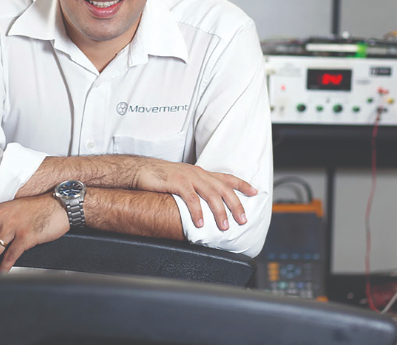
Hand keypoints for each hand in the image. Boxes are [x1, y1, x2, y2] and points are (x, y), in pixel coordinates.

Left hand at [0, 194, 69, 273]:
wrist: (61, 204)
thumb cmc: (41, 206)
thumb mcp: (18, 207)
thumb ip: (5, 216)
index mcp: (0, 209)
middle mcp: (3, 217)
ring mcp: (14, 227)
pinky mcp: (25, 237)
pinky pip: (11, 256)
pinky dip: (5, 267)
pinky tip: (2, 273)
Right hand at [133, 161, 257, 230]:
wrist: (141, 170)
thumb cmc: (160, 177)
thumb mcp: (183, 180)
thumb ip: (196, 189)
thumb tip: (207, 205)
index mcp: (200, 172)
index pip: (226, 177)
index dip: (242, 184)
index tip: (255, 192)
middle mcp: (197, 173)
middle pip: (223, 189)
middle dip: (235, 204)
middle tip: (243, 219)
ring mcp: (188, 177)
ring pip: (210, 195)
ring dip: (219, 212)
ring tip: (224, 226)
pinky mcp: (177, 183)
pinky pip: (191, 199)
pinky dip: (198, 212)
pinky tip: (200, 223)